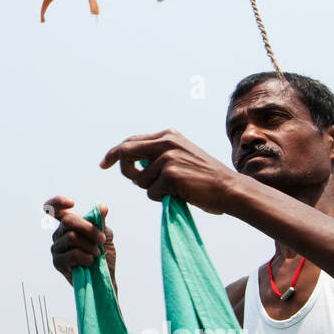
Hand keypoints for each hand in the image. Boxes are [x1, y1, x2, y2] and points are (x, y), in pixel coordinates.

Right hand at [46, 195, 113, 284]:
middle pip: (68, 220)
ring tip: (97, 254)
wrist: (105, 278)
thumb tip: (102, 207)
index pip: (53, 209)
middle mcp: (59, 234)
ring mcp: (56, 248)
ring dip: (90, 246)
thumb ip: (100, 222)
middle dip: (89, 228)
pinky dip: (86, 257)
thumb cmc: (104, 256)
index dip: (57, 202)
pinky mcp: (57, 262)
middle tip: (102, 239)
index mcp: (68, 225)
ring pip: (72, 237)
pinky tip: (90, 262)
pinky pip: (72, 254)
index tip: (72, 203)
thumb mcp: (105, 236)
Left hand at [100, 129, 241, 214]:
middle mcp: (166, 142)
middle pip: (126, 152)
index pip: (131, 140)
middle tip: (134, 180)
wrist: (229, 188)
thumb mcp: (182, 154)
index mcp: (168, 135)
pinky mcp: (171, 174)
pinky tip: (179, 194)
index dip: (114, 153)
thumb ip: (158, 154)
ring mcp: (168, 157)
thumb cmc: (205, 177)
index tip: (104, 163)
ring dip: (152, 189)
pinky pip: (150, 192)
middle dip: (124, 169)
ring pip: (139, 179)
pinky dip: (160, 198)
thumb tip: (132, 163)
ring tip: (174, 188)